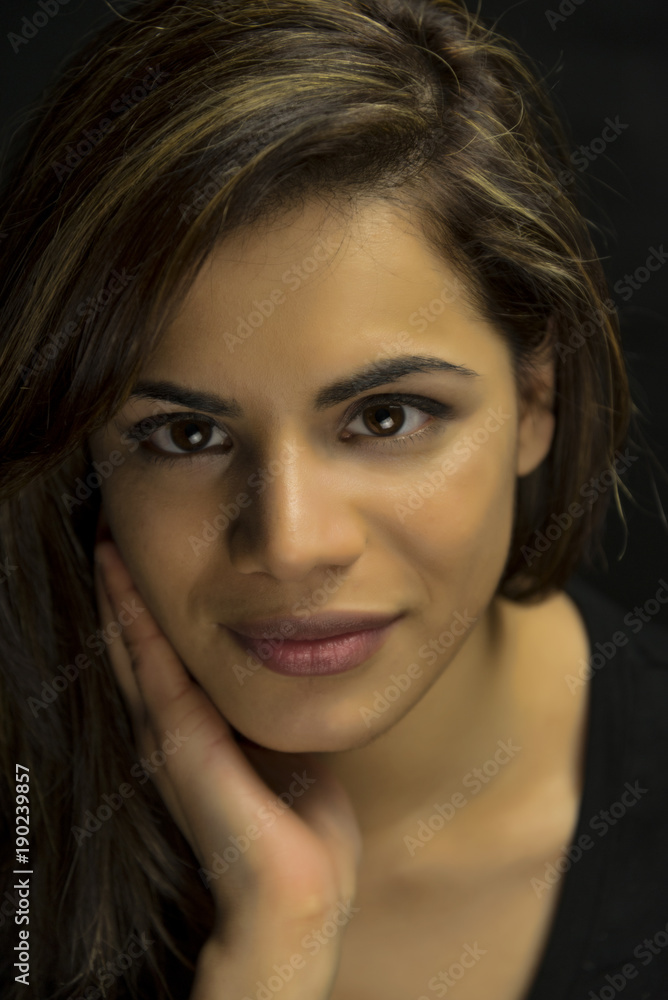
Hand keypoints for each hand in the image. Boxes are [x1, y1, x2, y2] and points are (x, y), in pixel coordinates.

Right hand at [93, 537, 362, 948]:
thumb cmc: (301, 827)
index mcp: (199, 732)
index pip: (162, 659)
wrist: (299, 894)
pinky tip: (126, 588)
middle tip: (111, 537)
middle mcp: (174, 732)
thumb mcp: (288, 749)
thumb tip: (300, 669)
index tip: (142, 560)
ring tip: (108, 548)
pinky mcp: (181, 746)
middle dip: (124, 595)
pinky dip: (136, 628)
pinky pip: (155, 672)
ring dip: (121, 600)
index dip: (147, 612)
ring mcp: (171, 739)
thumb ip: (276, 713)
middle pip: (138, 648)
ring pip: (137, 652)